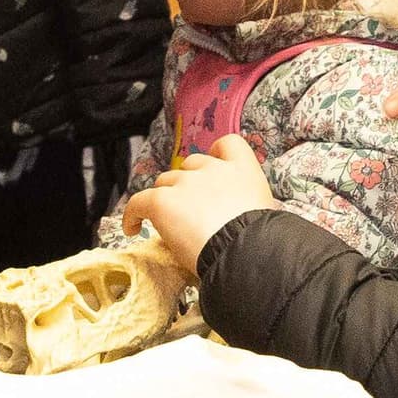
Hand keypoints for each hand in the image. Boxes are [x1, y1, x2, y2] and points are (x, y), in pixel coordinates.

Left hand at [122, 136, 278, 265]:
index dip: (217, 155)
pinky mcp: (162, 201)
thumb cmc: (261, 242)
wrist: (244, 253)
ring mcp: (185, 183)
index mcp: (242, 170)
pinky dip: (133, 214)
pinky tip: (132, 228)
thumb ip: (248, 205)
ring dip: (165, 198)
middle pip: (190, 165)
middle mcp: (212, 169)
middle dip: (188, 183)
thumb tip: (238, 220)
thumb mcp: (265, 213)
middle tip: (190, 211)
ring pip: (165, 182)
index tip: (212, 170)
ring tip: (166, 224)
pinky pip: (138, 202)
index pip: (228, 144)